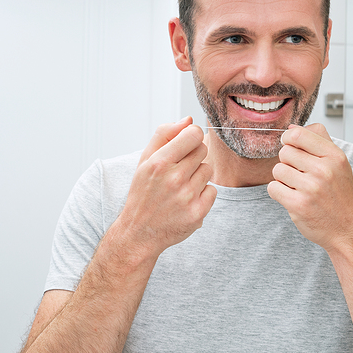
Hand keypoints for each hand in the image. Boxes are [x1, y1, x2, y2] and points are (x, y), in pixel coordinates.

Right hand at [114, 117, 216, 257]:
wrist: (140, 232)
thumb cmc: (143, 193)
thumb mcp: (145, 161)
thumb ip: (165, 135)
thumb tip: (188, 120)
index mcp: (159, 163)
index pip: (194, 134)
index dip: (192, 137)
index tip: (185, 145)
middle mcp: (174, 179)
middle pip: (203, 150)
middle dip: (193, 156)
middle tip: (179, 170)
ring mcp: (187, 197)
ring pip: (208, 169)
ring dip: (198, 175)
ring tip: (181, 186)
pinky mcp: (198, 212)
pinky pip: (213, 190)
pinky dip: (203, 193)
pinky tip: (187, 200)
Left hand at [267, 124, 352, 253]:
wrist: (348, 230)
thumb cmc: (341, 196)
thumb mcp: (339, 163)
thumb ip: (318, 141)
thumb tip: (292, 128)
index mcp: (334, 156)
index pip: (298, 134)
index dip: (288, 139)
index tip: (290, 146)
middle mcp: (324, 170)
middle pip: (285, 152)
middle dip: (287, 163)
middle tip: (300, 175)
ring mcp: (311, 188)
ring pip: (277, 170)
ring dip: (282, 179)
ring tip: (297, 187)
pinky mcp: (298, 205)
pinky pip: (273, 188)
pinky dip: (279, 193)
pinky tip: (292, 197)